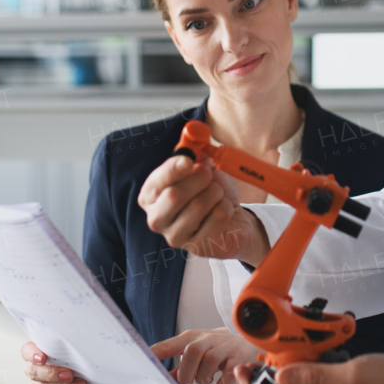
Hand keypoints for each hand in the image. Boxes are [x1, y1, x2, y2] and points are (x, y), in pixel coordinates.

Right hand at [21, 340, 86, 383]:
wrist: (82, 375)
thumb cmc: (75, 357)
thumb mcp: (72, 348)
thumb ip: (70, 346)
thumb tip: (78, 341)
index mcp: (36, 353)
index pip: (27, 351)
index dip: (32, 354)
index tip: (43, 358)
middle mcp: (33, 369)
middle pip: (34, 371)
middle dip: (52, 373)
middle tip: (69, 374)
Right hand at [139, 155, 269, 264]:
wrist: (232, 217)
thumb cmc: (210, 191)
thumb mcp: (201, 167)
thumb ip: (194, 152)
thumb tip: (194, 136)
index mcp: (151, 196)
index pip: (156, 182)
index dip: (172, 169)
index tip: (188, 160)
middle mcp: (157, 219)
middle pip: (174, 196)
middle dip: (198, 179)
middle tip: (209, 174)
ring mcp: (175, 237)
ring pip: (198, 206)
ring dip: (215, 192)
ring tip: (217, 194)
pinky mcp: (197, 247)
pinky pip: (217, 218)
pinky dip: (226, 207)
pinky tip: (224, 210)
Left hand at [151, 328, 261, 383]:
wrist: (249, 341)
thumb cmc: (216, 349)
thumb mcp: (197, 352)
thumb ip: (179, 367)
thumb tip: (161, 381)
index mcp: (193, 337)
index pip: (172, 344)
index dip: (158, 352)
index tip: (145, 360)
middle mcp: (209, 339)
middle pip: (192, 351)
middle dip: (186, 371)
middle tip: (186, 383)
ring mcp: (225, 347)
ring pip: (210, 361)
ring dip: (203, 378)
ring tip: (204, 383)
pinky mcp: (239, 358)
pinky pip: (228, 373)